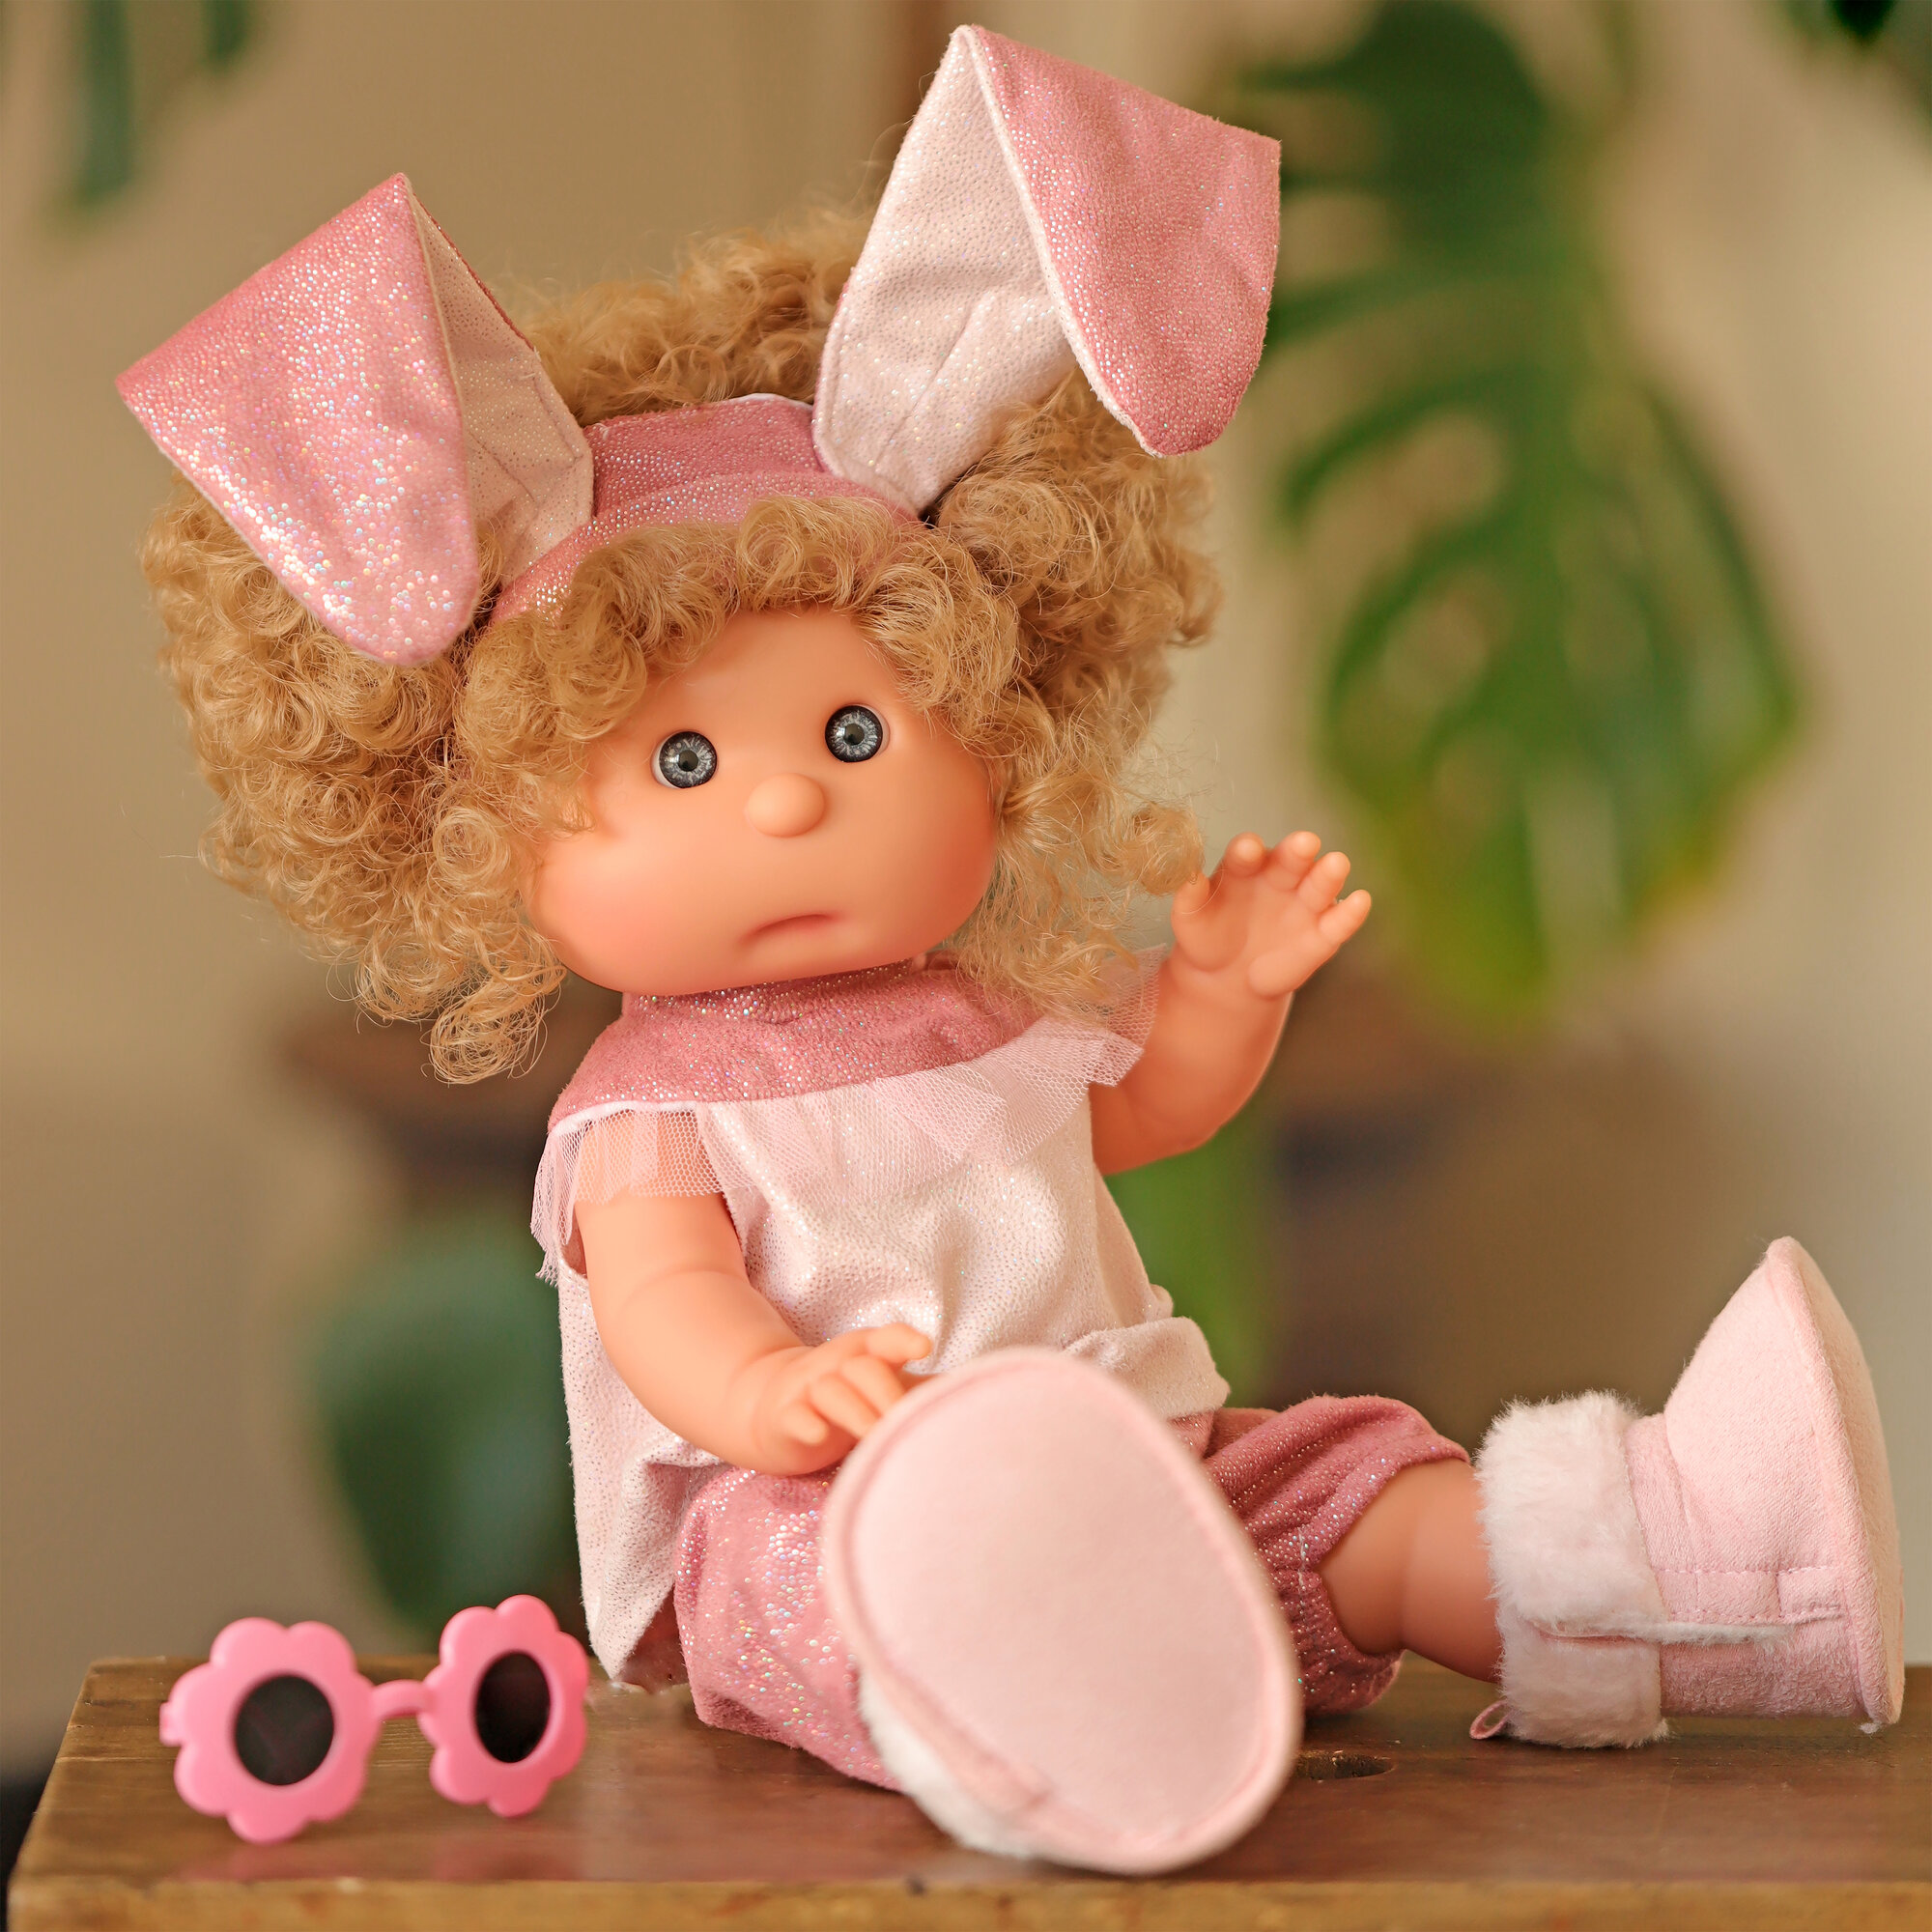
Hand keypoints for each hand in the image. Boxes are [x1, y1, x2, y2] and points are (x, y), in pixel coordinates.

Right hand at [742, 1324, 932, 1470]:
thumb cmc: (847, 1397)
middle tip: (905, 1422)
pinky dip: (806, 1424)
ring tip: (873, 1432)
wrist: (774, 1408)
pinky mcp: (784, 1417)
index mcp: (867, 1354)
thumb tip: (983, 1391)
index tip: (923, 1347)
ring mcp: (808, 1390)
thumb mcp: (886, 1387)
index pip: (884, 1339)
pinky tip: (818, 1435)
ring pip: (830, 1390)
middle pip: (863, 1368)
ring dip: (854, 1411)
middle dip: (886, 1394)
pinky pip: (793, 1416)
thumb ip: (926, 1388)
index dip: (902, 1340)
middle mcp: (838, 1365)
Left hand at [1171, 831, 1370, 1002]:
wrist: (1228, 978)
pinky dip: (1351, 912)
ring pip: (1321, 882)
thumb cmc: (1207, 938)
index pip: (1247, 853)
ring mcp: (1304, 902)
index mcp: (1244, 866)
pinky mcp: (1323, 932)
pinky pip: (1339, 921)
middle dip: (1297, 850)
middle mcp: (1280, 876)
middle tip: (1303, 842)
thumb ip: (1189, 899)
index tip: (1247, 848)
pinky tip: (1360, 902)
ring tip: (1336, 864)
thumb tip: (1186, 879)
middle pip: (1291, 858)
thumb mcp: (1191, 921)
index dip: (1247, 850)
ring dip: (1329, 873)